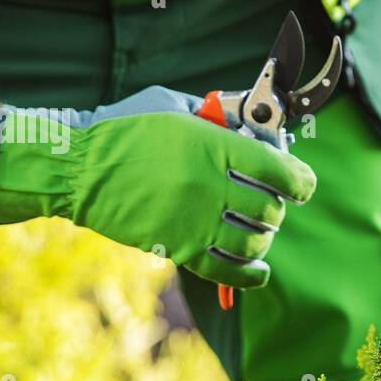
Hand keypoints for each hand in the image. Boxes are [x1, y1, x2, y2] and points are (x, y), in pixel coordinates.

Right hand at [0, 86, 316, 286]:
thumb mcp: (174, 106)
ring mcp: (195, 220)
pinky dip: (250, 274)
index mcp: (214, 146)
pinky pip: (227, 270)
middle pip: (270, 209)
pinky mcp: (177, 247)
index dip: (301, 181)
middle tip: (270, 204)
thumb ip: (215, 117)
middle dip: (277, 208)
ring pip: (253, 241)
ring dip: (263, 238)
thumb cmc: (123, 128)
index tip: (304, 185)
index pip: (279, 169)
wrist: (76, 167)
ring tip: (258, 231)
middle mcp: (210, 185)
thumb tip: (249, 126)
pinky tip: (259, 269)